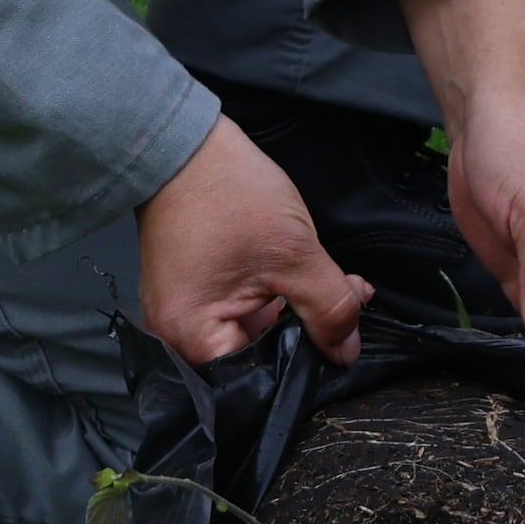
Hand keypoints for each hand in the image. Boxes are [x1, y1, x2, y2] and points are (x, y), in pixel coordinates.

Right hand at [135, 113, 369, 367]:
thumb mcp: (296, 255)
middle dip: (306, 335)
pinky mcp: (191, 288)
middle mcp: (176, 333)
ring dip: (295, 311)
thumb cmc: (230, 194)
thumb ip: (329, 309)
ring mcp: (181, 309)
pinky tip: (306, 273)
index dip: (301, 367)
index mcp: (191, 336)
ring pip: (252, 330)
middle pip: (253, 359)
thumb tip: (346, 353)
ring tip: (337, 285)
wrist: (187, 142)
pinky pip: (239, 307)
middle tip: (348, 307)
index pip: (254, 381)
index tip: (338, 346)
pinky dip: (274, 294)